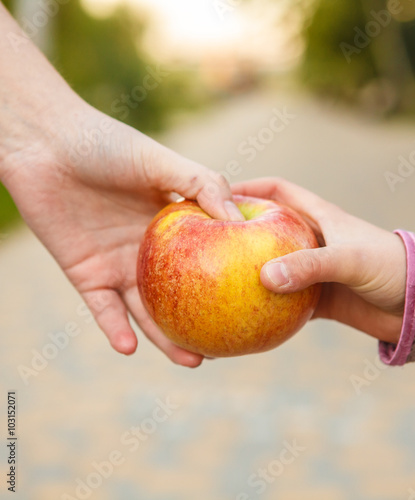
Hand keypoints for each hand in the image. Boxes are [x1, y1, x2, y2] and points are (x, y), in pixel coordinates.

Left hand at [2, 103, 242, 366]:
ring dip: (164, 339)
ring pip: (145, 311)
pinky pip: (103, 309)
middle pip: (178, 296)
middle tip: (226, 348)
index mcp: (171, 228)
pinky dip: (115, 329)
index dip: (224, 283)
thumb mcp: (163, 161)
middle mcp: (148, 252)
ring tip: (191, 360)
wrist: (46, 144)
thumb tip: (240, 216)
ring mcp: (118, 266)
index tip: (249, 303)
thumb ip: (203, 184)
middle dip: (199, 324)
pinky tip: (130, 346)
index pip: (204, 261)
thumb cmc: (107, 145)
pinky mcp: (86, 274)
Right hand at [232, 178, 406, 343]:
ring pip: (274, 267)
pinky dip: (267, 306)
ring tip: (218, 279)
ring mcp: (314, 270)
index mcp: (320, 217)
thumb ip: (309, 266)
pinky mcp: (320, 298)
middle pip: (268, 229)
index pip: (279, 190)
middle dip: (241, 231)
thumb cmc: (391, 267)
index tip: (219, 193)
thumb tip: (265, 277)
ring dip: (250, 272)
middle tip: (210, 238)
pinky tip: (246, 314)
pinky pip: (286, 301)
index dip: (250, 186)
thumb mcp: (349, 260)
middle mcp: (313, 241)